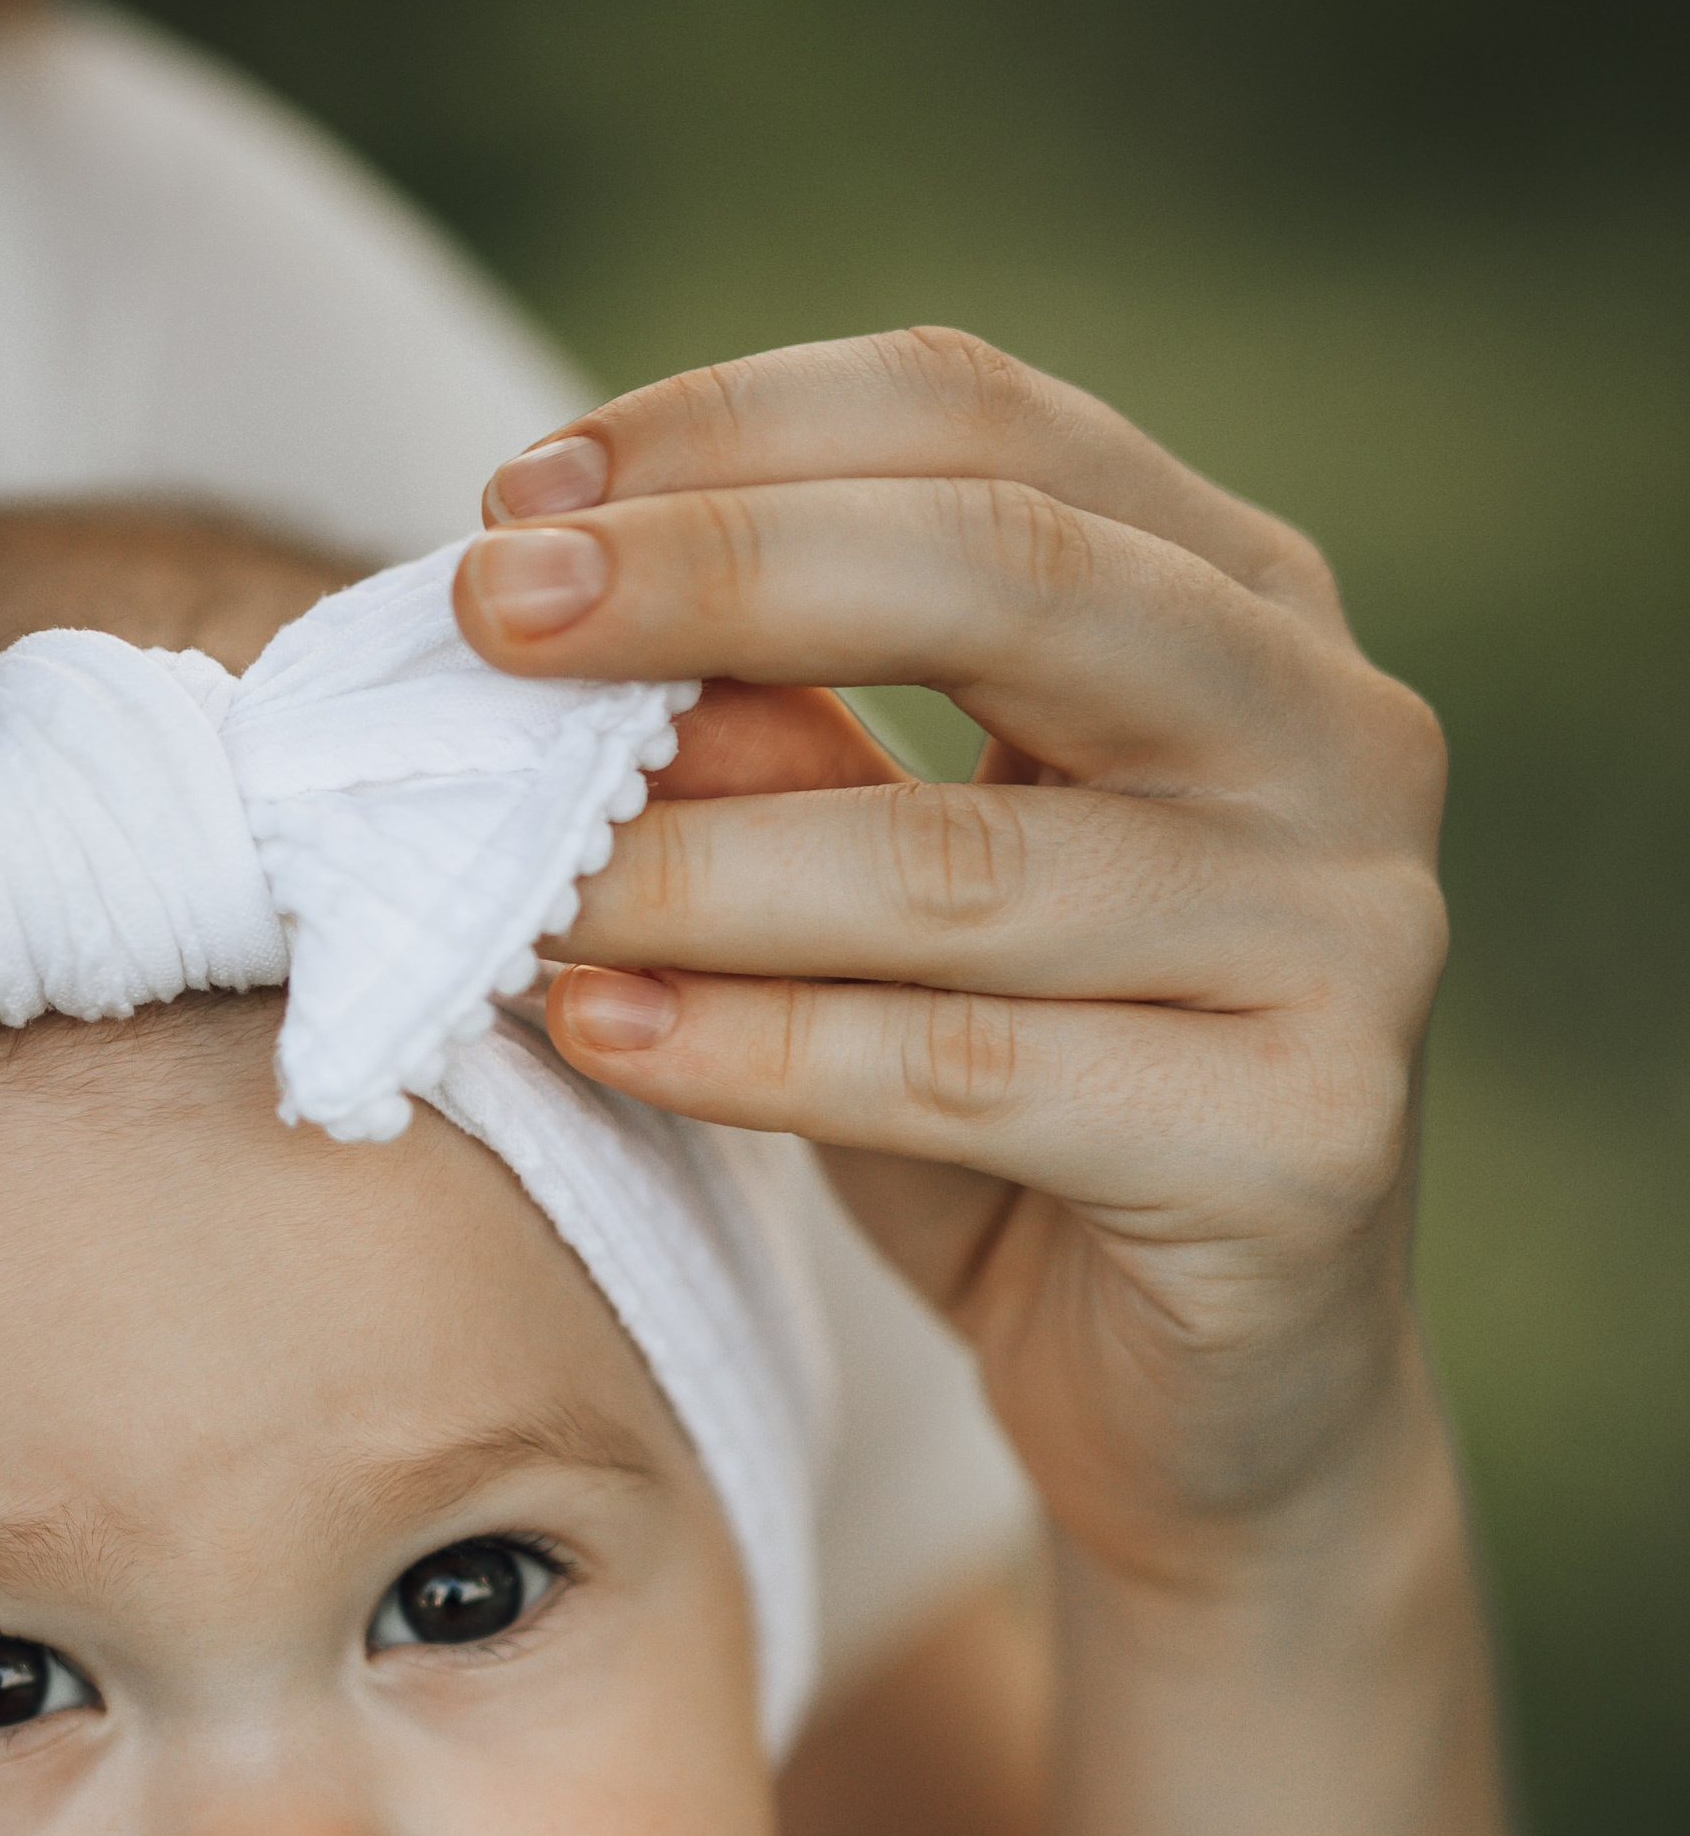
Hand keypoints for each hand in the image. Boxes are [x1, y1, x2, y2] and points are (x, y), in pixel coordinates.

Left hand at [455, 326, 1450, 1595]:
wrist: (1217, 1413)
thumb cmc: (1025, 1118)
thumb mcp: (880, 901)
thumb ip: (784, 754)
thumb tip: (567, 620)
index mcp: (1243, 605)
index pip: (989, 422)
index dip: (739, 431)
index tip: (515, 494)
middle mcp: (1335, 735)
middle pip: (1010, 574)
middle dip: (716, 576)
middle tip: (490, 619)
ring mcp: (1344, 938)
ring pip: (956, 862)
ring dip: (687, 865)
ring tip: (498, 882)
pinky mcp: (1303, 1143)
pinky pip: (969, 1077)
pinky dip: (756, 1053)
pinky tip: (598, 1033)